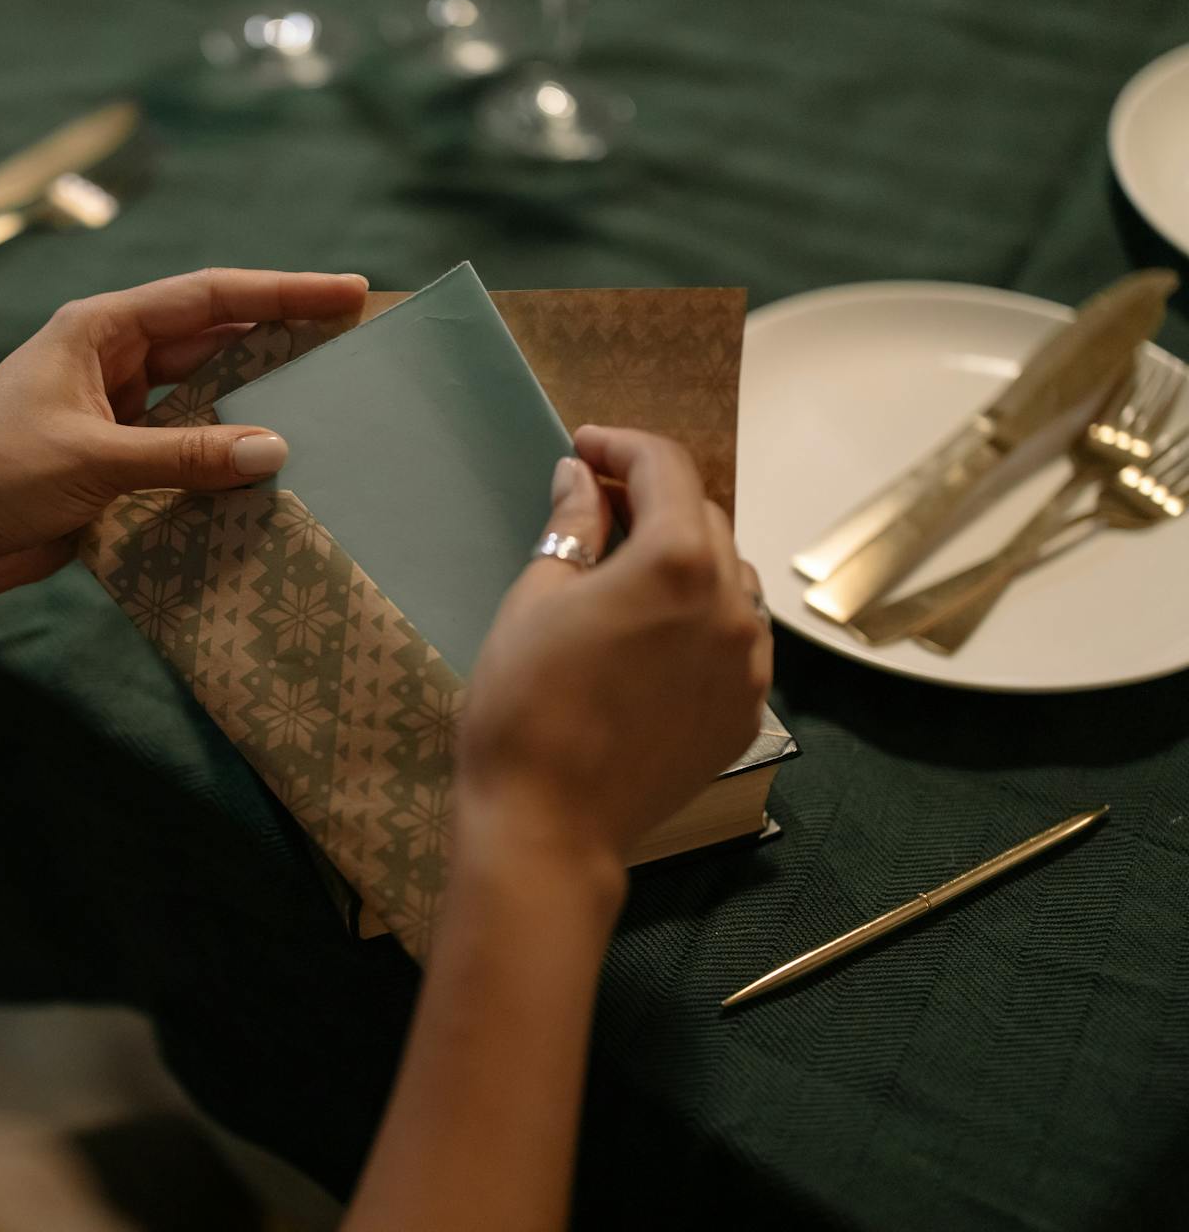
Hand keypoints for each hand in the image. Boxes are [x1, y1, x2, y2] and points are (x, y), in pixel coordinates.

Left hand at [0, 268, 367, 604]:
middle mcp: (110, 361)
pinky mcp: (112, 463)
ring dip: (253, 405)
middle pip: (213, 341)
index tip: (347, 292)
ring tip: (326, 407)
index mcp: (98, 330)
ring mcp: (112, 412)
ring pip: (202, 398)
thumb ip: (185, 455)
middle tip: (353, 345)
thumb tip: (275, 450)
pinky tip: (266, 472)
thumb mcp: (92, 460)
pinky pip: (184, 450)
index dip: (282, 292)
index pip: (208, 297)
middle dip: (279, 341)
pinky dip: (222, 459)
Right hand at [457, 426, 771, 871]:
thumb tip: (582, 476)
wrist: (549, 824)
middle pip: (703, 518)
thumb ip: (571, 527)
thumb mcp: (535, 599)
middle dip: (653, 498)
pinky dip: (703, 617)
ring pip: (730, 579)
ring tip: (629, 571)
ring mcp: (749, 662)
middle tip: (595, 503)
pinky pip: (737, 639)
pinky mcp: (745, 710)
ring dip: (686, 557)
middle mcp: (732, 603)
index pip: (666, 469)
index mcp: (677, 561)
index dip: (622, 446)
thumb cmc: (523, 704)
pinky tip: (657, 635)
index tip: (584, 449)